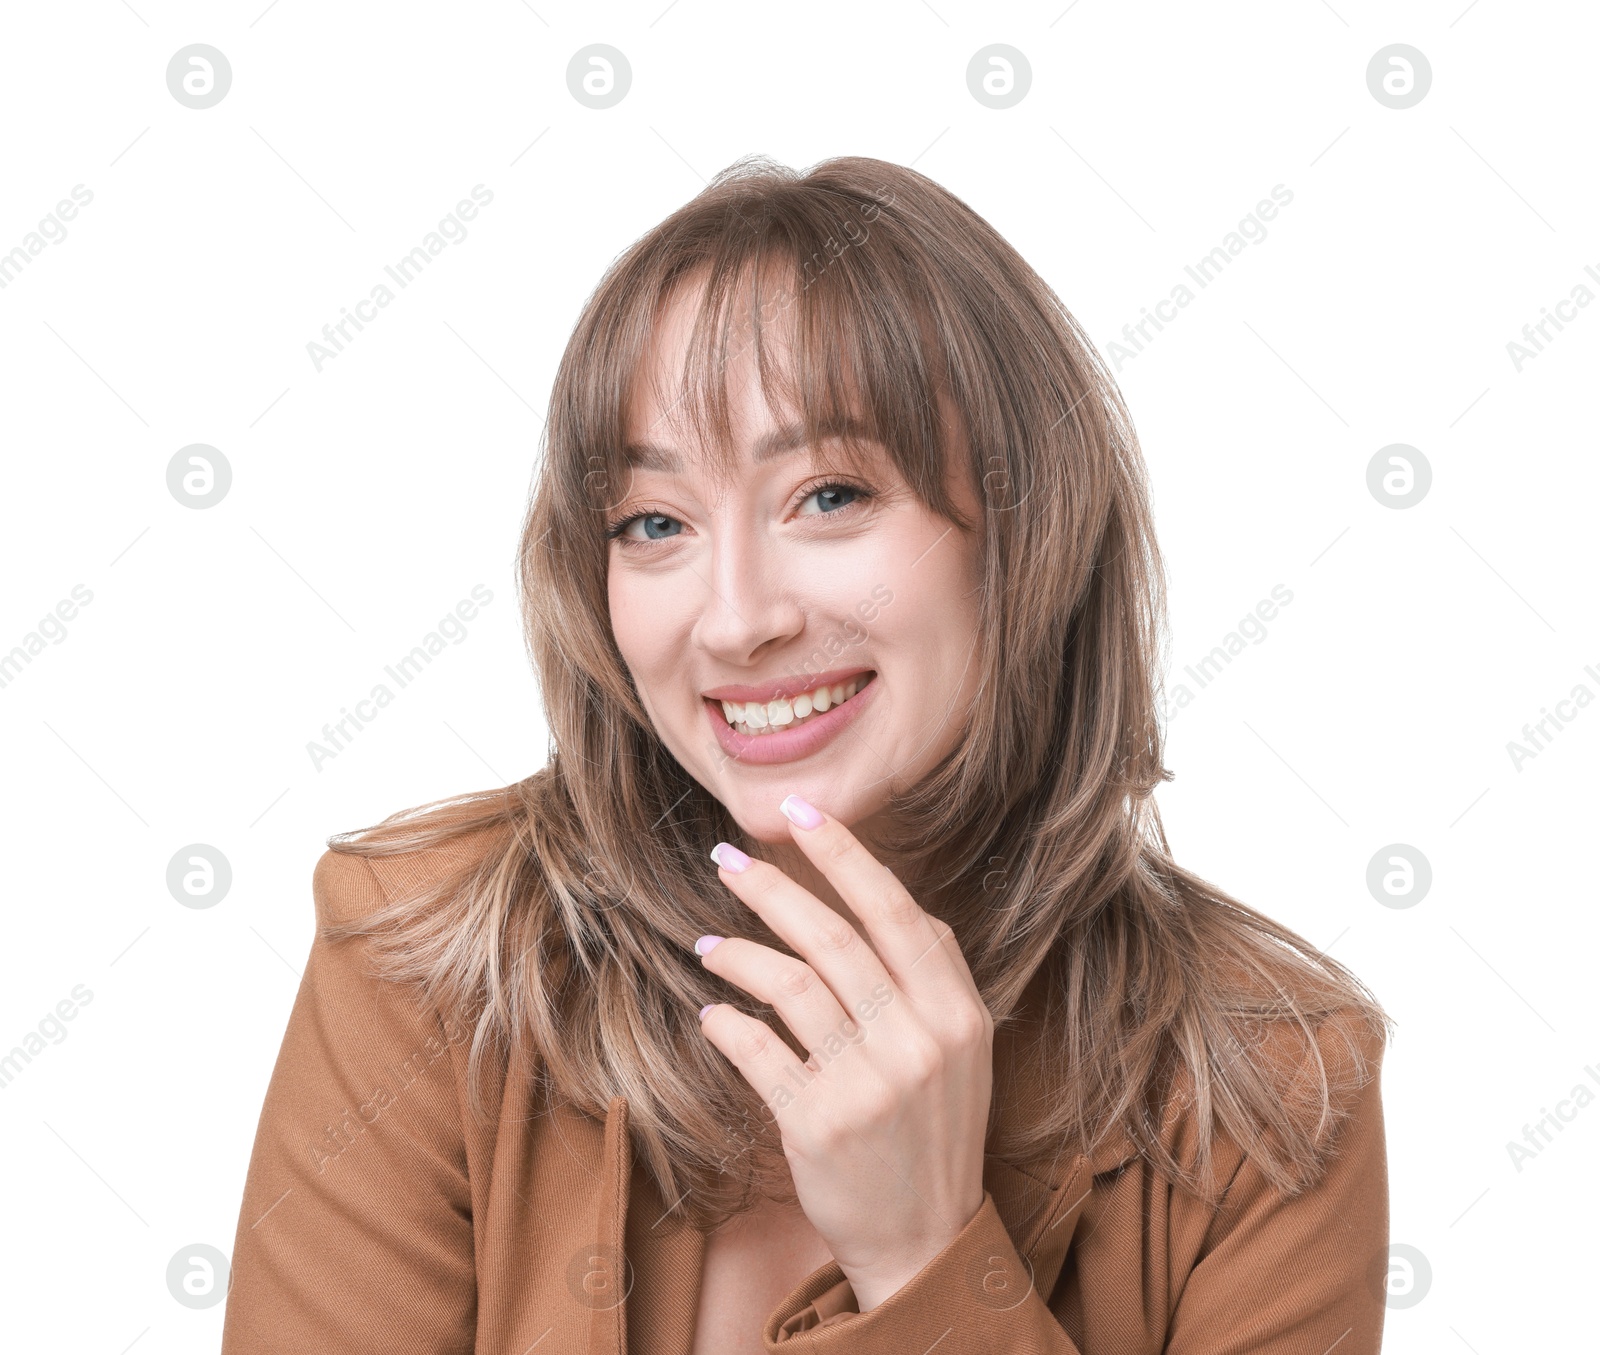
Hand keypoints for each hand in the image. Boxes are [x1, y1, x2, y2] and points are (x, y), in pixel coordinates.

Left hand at [696, 794, 994, 1310]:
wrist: (924, 1240)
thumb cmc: (934, 1131)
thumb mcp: (962, 1050)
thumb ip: (934, 975)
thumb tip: (888, 898)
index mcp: (958, 1013)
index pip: (895, 912)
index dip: (844, 855)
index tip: (801, 812)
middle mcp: (919, 1041)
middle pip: (833, 938)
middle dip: (771, 888)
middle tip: (726, 860)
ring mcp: (869, 1084)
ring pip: (789, 986)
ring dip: (738, 955)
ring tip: (707, 946)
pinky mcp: (818, 1124)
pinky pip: (757, 1049)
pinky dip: (727, 1023)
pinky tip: (712, 1012)